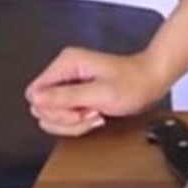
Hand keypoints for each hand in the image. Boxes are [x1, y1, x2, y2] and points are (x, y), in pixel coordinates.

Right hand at [24, 47, 166, 137]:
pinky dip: (78, 123)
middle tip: (90, 112)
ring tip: (95, 113)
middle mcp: (64, 72)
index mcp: (66, 63)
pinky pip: (64, 116)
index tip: (77, 110)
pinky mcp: (76, 95)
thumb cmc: (134, 83)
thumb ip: (66, 97)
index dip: (52, 109)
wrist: (152, 81)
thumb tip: (36, 100)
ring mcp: (69, 84)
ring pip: (52, 115)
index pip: (35, 93)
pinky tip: (95, 115)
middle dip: (66, 118)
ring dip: (73, 123)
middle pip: (41, 107)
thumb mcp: (101, 93)